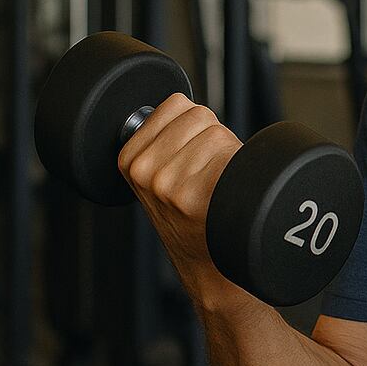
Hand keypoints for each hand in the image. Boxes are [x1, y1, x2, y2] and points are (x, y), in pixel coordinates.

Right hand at [116, 93, 242, 295]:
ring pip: (216, 133)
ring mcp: (166, 184)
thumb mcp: (157, 176)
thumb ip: (162, 140)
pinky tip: (225, 192)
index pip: (175, 104)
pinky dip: (237, 167)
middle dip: (212, 137)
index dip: (194, 124)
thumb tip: (184, 106)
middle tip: (207, 171)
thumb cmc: (190, 214)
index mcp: (129, 158)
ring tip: (216, 182)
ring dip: (227, 153)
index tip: (190, 153)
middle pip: (199, 115)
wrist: (204, 262)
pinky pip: (228, 152)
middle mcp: (144, 170)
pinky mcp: (193, 196)